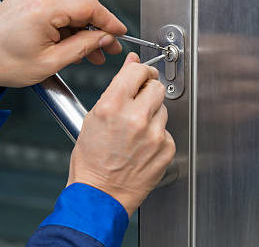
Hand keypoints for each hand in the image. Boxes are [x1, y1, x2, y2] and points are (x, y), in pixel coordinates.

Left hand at [0, 0, 126, 100]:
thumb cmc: (3, 63)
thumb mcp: (50, 62)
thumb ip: (83, 47)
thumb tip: (104, 38)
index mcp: (43, 7)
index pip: (90, 6)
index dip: (110, 21)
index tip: (120, 33)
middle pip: (80, 8)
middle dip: (95, 30)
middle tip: (105, 50)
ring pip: (69, 9)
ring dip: (80, 30)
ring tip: (88, 53)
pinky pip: (56, 8)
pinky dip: (65, 25)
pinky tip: (71, 43)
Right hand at [67, 52, 175, 215]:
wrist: (100, 195)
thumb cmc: (91, 161)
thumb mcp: (94, 117)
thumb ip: (116, 87)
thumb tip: (132, 64)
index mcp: (113, 106)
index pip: (138, 70)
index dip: (139, 70)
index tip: (140, 74)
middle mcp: (136, 118)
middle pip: (156, 86)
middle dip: (148, 90)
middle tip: (138, 101)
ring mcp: (154, 134)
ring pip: (162, 108)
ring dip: (152, 113)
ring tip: (135, 130)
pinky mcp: (166, 148)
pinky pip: (166, 130)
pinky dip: (157, 134)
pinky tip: (142, 144)